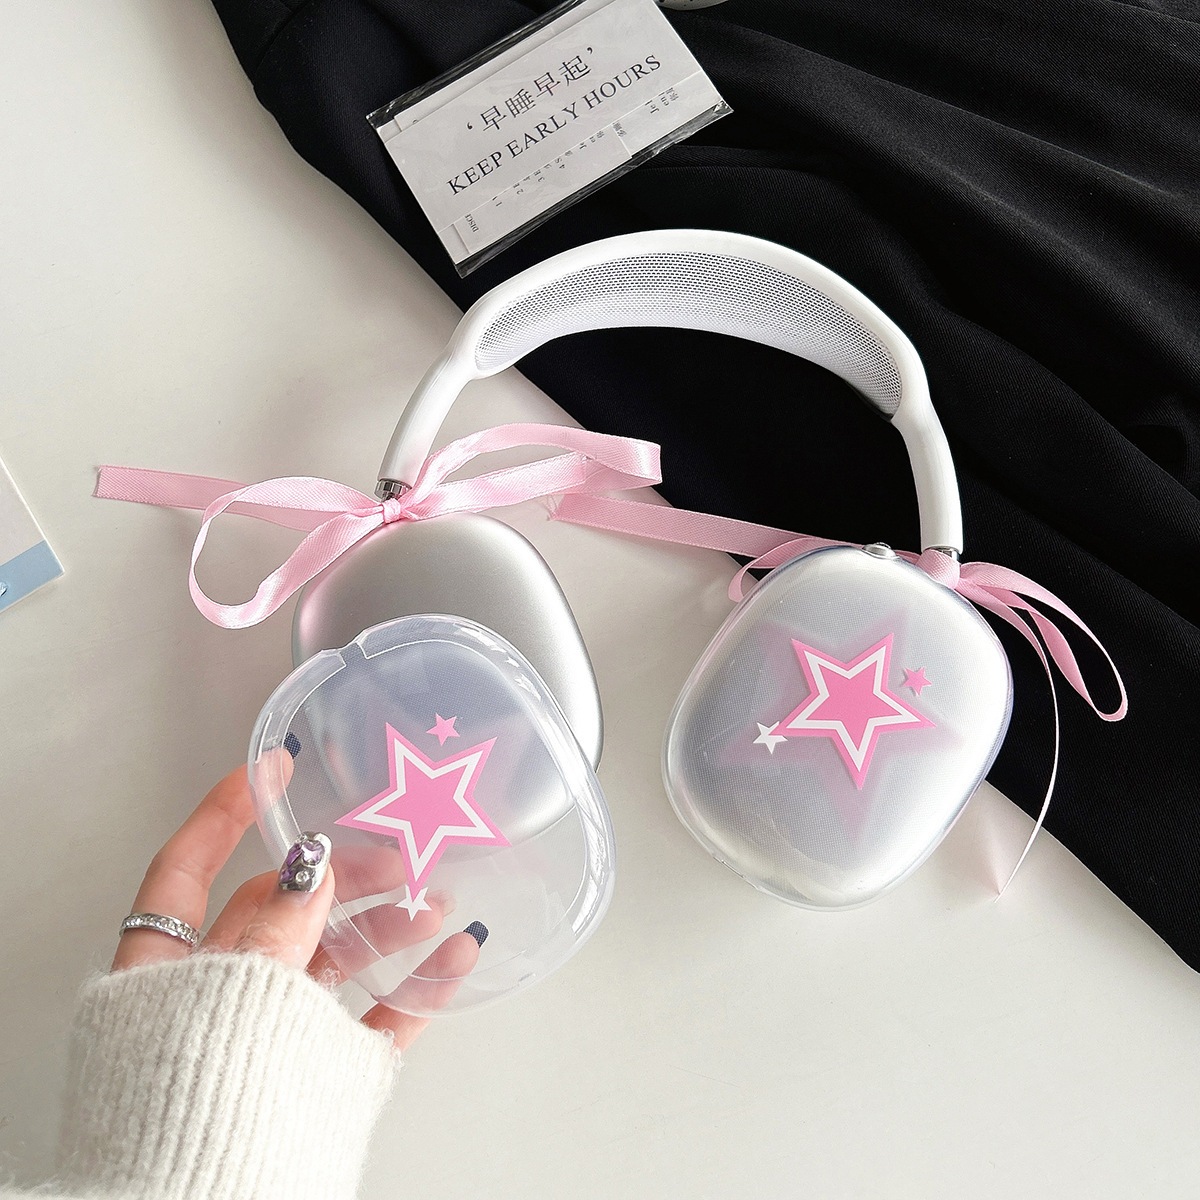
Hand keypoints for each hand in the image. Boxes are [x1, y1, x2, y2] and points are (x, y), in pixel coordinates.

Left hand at [112, 762, 479, 1050]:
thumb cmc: (190, 1107)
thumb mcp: (229, 996)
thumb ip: (275, 924)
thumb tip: (309, 863)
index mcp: (164, 969)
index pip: (187, 866)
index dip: (228, 809)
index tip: (274, 765)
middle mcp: (216, 992)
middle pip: (280, 905)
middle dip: (340, 871)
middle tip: (392, 850)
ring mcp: (270, 1032)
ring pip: (333, 957)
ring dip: (386, 922)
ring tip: (433, 899)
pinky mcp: (320, 1069)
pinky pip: (374, 1016)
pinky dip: (416, 986)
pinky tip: (453, 957)